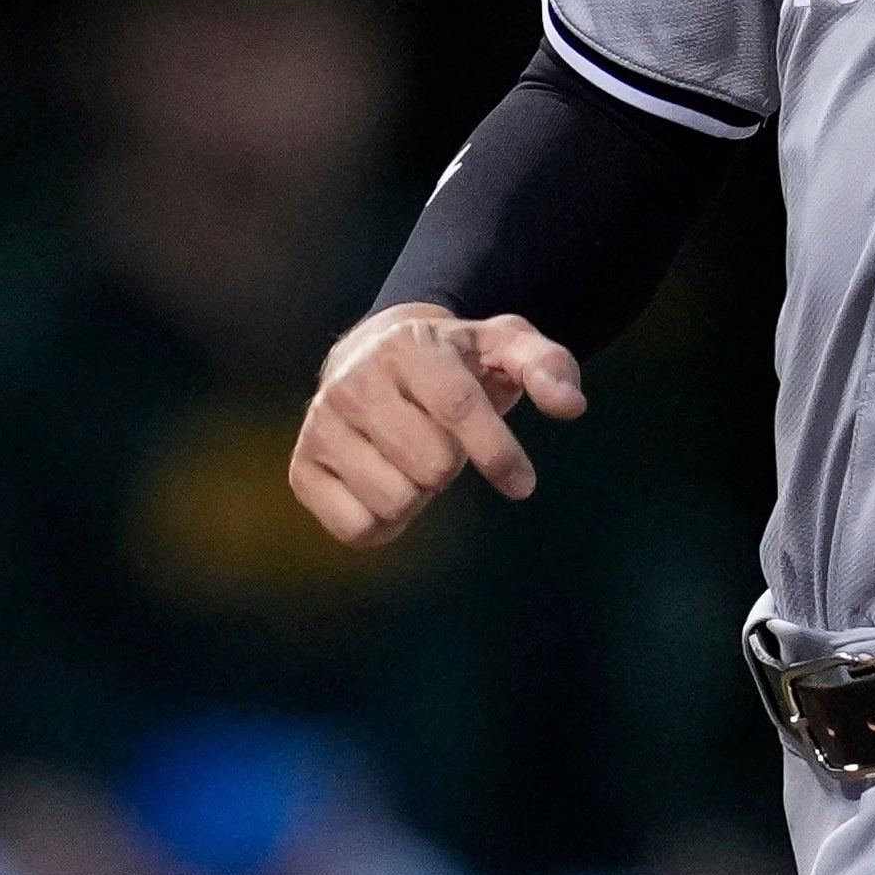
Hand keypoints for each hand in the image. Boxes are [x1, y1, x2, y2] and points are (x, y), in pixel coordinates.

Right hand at [287, 303, 589, 544]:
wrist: (371, 358)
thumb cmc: (454, 362)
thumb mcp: (505, 347)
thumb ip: (549, 365)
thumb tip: (571, 406)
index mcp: (407, 346)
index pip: (456, 409)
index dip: (496, 452)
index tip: (523, 485)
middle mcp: (353, 381)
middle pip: (431, 466)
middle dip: (451, 466)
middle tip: (441, 443)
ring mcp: (321, 425)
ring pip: (396, 500)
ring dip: (419, 494)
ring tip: (410, 460)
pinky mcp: (303, 467)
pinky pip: (357, 529)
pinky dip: (385, 523)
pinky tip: (383, 485)